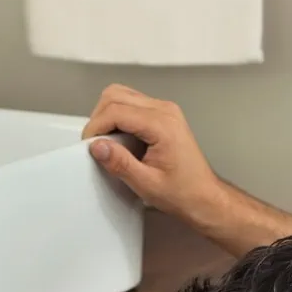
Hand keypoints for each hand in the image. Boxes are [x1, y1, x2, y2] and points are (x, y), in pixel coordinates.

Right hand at [82, 85, 226, 219]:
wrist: (203, 195)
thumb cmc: (182, 192)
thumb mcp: (147, 184)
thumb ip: (120, 164)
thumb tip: (97, 146)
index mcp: (162, 124)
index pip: (116, 110)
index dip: (96, 127)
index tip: (88, 146)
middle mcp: (164, 110)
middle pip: (116, 95)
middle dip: (99, 118)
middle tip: (95, 144)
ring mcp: (164, 109)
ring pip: (122, 95)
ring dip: (107, 115)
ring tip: (106, 142)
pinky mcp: (162, 114)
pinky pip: (131, 104)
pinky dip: (118, 117)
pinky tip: (119, 139)